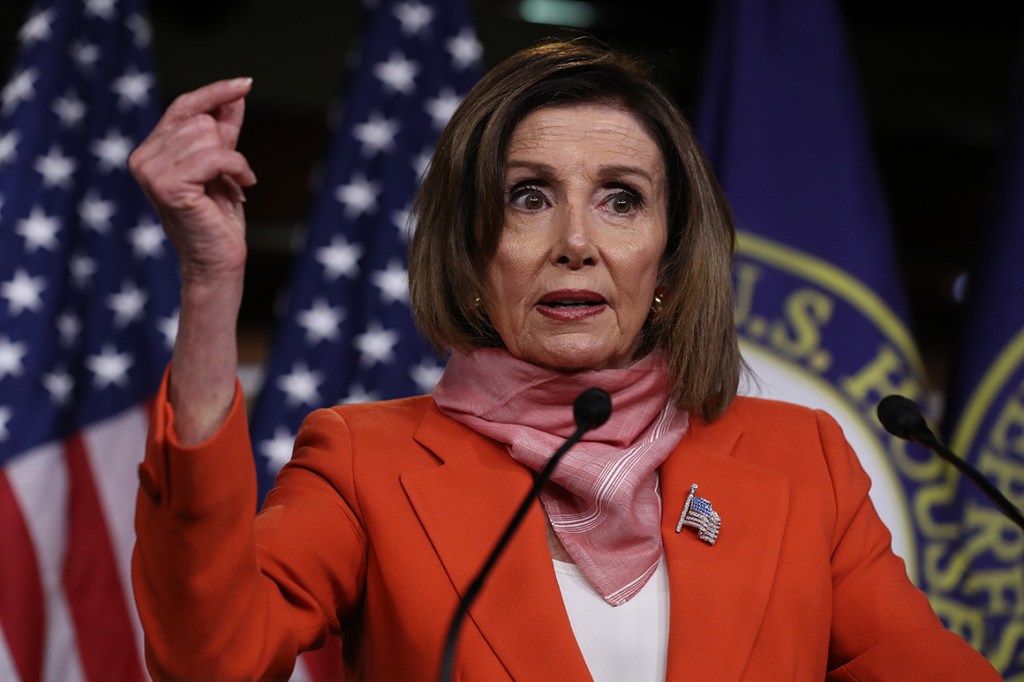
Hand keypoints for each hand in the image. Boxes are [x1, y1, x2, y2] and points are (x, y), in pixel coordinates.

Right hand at [129, 78, 257, 443]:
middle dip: (227, 147)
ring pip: (209, 138)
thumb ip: (225, 129)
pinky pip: (215, 156)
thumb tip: (237, 94)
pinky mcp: (167, 185)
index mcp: (151, 150)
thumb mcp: (224, 166)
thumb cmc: (219, 220)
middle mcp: (143, 158)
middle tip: (231, 180)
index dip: (215, 92)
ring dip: (234, 163)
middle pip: (201, 122)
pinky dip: (237, 169)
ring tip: (232, 188)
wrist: (218, 262)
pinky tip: (242, 188)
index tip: (246, 82)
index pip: (184, 106)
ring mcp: (150, 171)